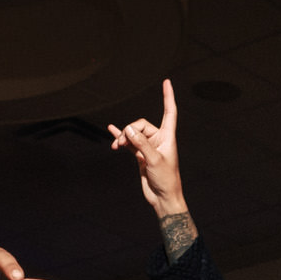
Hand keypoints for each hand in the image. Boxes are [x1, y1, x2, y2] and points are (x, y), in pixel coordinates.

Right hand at [109, 80, 185, 214]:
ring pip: (132, 134)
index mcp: (167, 137)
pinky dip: (120, 137)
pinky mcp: (140, 155)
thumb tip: (128, 130)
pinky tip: (111, 131)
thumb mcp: (154, 160)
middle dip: (130, 131)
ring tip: (117, 146)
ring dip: (123, 137)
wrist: (162, 198)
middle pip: (140, 125)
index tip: (166, 82)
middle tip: (123, 143)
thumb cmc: (166, 179)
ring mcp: (148, 147)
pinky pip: (128, 142)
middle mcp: (158, 139)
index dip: (168, 96)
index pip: (169, 111)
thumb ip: (141, 144)